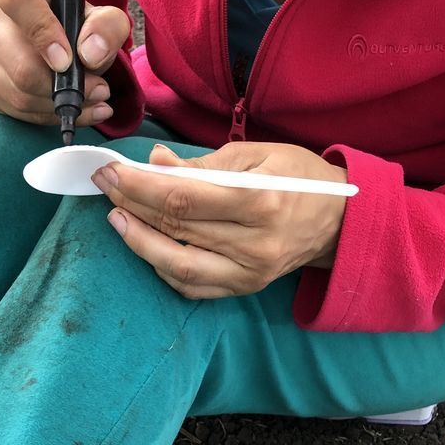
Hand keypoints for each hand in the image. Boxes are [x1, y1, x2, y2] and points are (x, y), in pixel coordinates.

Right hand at [0, 0, 129, 126]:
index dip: (43, 33)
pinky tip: (66, 109)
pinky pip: (13, 110)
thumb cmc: (78, 28)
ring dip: (58, 106)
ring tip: (88, 102)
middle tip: (96, 92)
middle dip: (62, 88)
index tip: (67, 62)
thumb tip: (90, 54)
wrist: (58, 46)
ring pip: (17, 94)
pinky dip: (45, 116)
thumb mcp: (105, 20)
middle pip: (20, 65)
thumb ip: (106, 28)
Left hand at [92, 141, 349, 299]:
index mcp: (262, 202)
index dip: (139, 185)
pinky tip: (146, 244)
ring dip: (140, 242)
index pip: (183, 198)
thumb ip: (204, 165)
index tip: (110, 170)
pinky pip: (192, 287)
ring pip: (178, 265)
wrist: (339, 223)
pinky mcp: (244, 289)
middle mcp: (254, 245)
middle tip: (105, 184)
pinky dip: (163, 267)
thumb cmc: (301, 179)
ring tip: (117, 218)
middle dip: (132, 204)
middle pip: (176, 228)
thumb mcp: (259, 155)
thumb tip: (155, 164)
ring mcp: (248, 273)